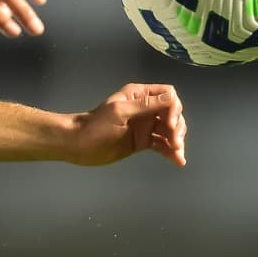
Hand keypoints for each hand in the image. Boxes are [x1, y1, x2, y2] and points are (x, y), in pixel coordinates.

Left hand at [69, 83, 185, 167]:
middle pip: (172, 114)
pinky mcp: (142, 141)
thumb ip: (146, 105)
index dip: (173, 109)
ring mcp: (144, 126)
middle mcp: (145, 109)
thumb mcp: (121, 112)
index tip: (170, 124)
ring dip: (177, 141)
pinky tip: (178, 161)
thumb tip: (172, 99)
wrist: (78, 145)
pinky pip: (161, 144)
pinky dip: (170, 151)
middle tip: (175, 143)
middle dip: (178, 128)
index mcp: (139, 95)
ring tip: (179, 155)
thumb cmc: (96, 125)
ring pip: (169, 130)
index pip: (167, 96)